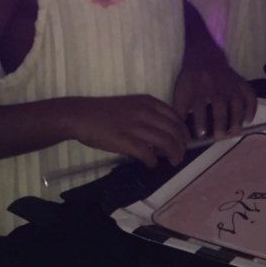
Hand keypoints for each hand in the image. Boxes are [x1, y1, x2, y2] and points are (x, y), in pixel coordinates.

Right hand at [68, 94, 191, 167]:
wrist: (81, 115)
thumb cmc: (104, 111)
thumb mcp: (131, 104)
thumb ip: (149, 114)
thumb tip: (163, 130)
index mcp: (148, 102)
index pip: (176, 117)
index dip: (184, 131)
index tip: (185, 141)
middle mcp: (146, 113)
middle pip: (174, 131)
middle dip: (182, 146)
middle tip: (181, 155)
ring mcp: (136, 127)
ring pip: (166, 142)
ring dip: (174, 154)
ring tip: (174, 162)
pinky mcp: (126, 141)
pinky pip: (148, 154)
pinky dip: (153, 161)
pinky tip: (152, 164)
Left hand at [173, 53, 257, 143]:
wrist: (204, 57)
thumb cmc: (191, 79)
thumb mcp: (180, 92)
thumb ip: (180, 110)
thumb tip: (182, 133)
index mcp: (197, 89)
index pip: (199, 107)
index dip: (200, 122)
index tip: (202, 134)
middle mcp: (215, 86)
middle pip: (220, 106)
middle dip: (221, 123)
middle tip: (220, 137)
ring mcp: (230, 84)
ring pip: (237, 102)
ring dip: (237, 119)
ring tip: (234, 132)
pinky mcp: (240, 83)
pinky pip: (250, 95)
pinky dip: (252, 108)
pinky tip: (248, 120)